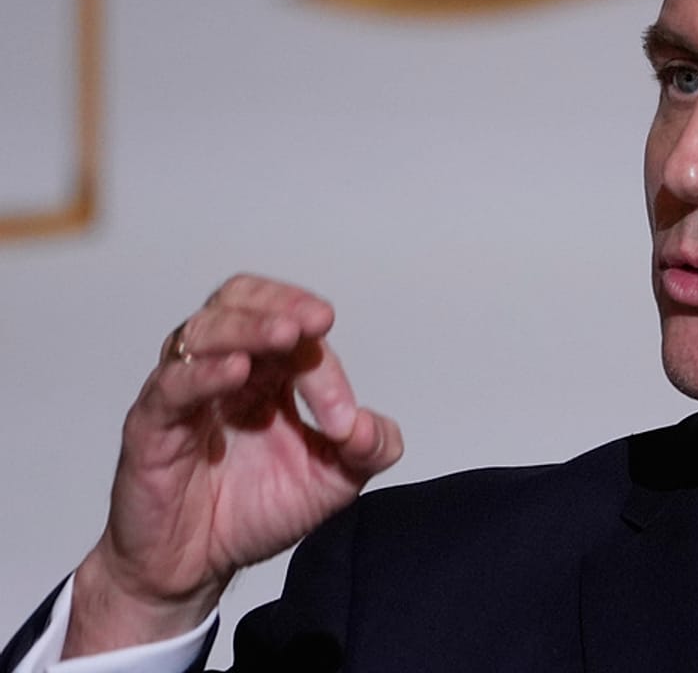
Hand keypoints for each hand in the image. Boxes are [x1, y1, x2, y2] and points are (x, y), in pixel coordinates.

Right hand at [64, 275, 403, 656]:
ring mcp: (185, 393)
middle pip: (240, 303)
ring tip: (284, 334)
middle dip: (281, 304)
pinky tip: (235, 372)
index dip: (324, 363)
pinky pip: (170, 386)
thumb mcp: (333, 482)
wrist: (196, 568)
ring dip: (247, 327)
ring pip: (203, 331)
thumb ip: (367, 450)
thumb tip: (371, 426)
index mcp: (269, 374)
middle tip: (315, 320)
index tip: (345, 417)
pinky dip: (202, 373)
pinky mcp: (151, 426)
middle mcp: (224, 370)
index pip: (295, 336)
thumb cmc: (254, 511)